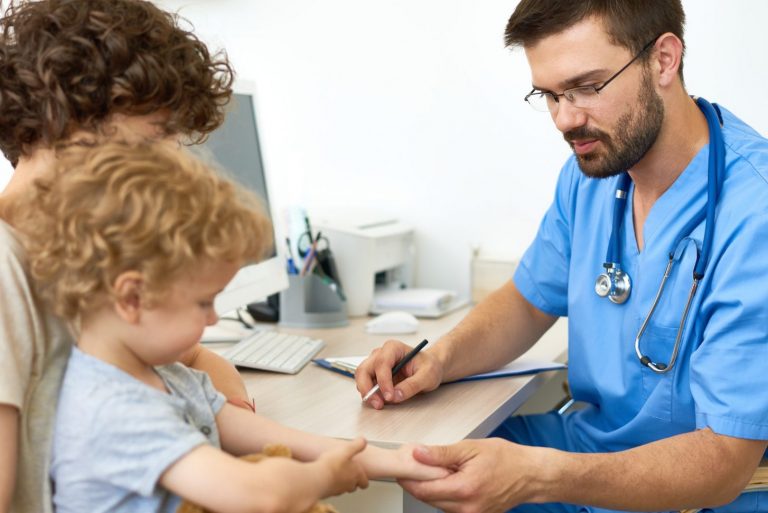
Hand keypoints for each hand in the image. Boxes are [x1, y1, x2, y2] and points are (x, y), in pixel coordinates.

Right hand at [314, 437, 368, 496]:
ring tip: (336, 473)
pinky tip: (325, 477)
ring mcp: (337, 490)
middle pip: (353, 487)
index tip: (361, 476)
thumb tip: (363, 440)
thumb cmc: (333, 465)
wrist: (317, 478)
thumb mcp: (347, 450)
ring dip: (340, 482)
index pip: (364, 483)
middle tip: (348, 472)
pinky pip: (330, 489)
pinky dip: (330, 484)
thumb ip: (357, 445)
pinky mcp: (327, 492)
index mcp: (356, 475)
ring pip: (342, 488)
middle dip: (352, 480)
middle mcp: (348, 485)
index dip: (363, 479)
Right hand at [354, 339, 442, 408]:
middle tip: (378, 403)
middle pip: (364, 369)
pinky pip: (365, 384)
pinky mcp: (375, 375)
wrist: (429, 368)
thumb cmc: (429, 366)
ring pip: (361, 377)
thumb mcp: (427, 376)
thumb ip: (412, 385)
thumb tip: (396, 396)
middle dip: (367, 388)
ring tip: (379, 404)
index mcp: (394, 348)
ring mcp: (376, 364)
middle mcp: (381, 354)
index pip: (382, 363)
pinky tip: (380, 400)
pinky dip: (369, 394)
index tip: (389, 396)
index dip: (383, 381)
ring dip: (367, 392)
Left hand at [398, 439, 541, 512]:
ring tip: (430, 470)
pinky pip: (450, 507)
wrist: (530, 475)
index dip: (407, 478)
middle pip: (427, 499)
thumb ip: (442, 453)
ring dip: (430, 488)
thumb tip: (417, 453)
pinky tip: (447, 479)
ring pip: (437, 504)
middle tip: (410, 465)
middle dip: (416, 483)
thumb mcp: (471, 448)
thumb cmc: (506, 459)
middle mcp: (466, 508)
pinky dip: (443, 494)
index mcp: (464, 489)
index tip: (399, 467)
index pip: (423, 489)